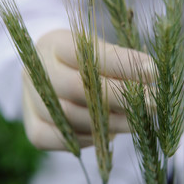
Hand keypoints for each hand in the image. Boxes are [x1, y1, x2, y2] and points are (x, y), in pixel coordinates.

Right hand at [22, 29, 151, 150]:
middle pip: (77, 87)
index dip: (120, 63)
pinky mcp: (33, 128)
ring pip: (71, 116)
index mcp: (53, 44)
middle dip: (119, 97)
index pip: (86, 53)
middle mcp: (36, 72)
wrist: (50, 76)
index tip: (153, 71)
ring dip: (110, 121)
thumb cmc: (80, 62)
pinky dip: (88, 138)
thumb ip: (119, 61)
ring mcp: (31, 101)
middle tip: (152, 103)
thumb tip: (151, 73)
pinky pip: (62, 139)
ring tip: (136, 120)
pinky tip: (106, 133)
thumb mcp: (97, 50)